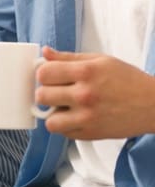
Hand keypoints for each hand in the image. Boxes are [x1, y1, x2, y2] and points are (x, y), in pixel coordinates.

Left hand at [36, 46, 154, 139]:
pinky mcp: (92, 134)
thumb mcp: (100, 61)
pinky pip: (64, 133)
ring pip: (49, 121)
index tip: (51, 76)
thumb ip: (68, 57)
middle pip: (42, 96)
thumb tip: (44, 52)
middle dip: (46, 93)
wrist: (154, 105)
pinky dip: (66, 126)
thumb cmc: (127, 80)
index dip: (44, 74)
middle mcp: (85, 95)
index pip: (44, 73)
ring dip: (53, 115)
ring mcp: (88, 117)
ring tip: (64, 108)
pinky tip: (76, 117)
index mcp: (86, 72)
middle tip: (58, 92)